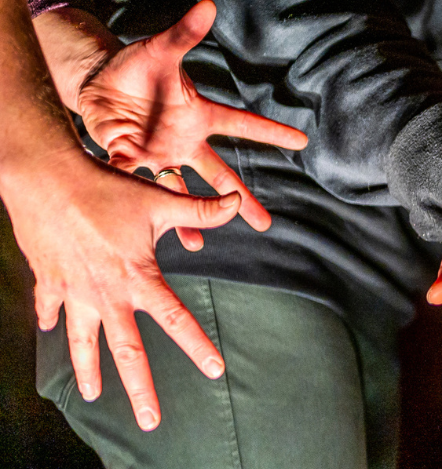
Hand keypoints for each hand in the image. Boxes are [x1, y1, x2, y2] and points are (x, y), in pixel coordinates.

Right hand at [10, 152, 244, 431]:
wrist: (46, 180)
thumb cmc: (105, 189)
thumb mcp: (158, 202)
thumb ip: (200, 211)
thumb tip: (235, 204)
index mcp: (138, 279)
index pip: (176, 319)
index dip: (197, 346)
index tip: (215, 370)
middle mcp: (107, 294)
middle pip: (127, 351)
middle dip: (140, 388)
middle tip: (151, 421)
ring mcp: (74, 291)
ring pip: (83, 342)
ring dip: (88, 370)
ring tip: (95, 397)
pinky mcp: (48, 281)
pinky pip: (49, 308)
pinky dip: (51, 319)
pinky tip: (52, 332)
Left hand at [75, 0, 309, 250]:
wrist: (97, 84)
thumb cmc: (134, 66)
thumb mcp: (159, 50)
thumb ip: (184, 34)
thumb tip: (208, 5)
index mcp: (199, 114)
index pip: (242, 125)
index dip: (271, 132)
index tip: (301, 142)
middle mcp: (185, 140)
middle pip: (221, 174)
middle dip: (243, 199)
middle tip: (267, 223)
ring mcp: (162, 155)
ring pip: (187, 192)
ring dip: (198, 217)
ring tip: (202, 244)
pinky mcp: (135, 163)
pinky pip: (147, 191)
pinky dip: (155, 212)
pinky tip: (166, 237)